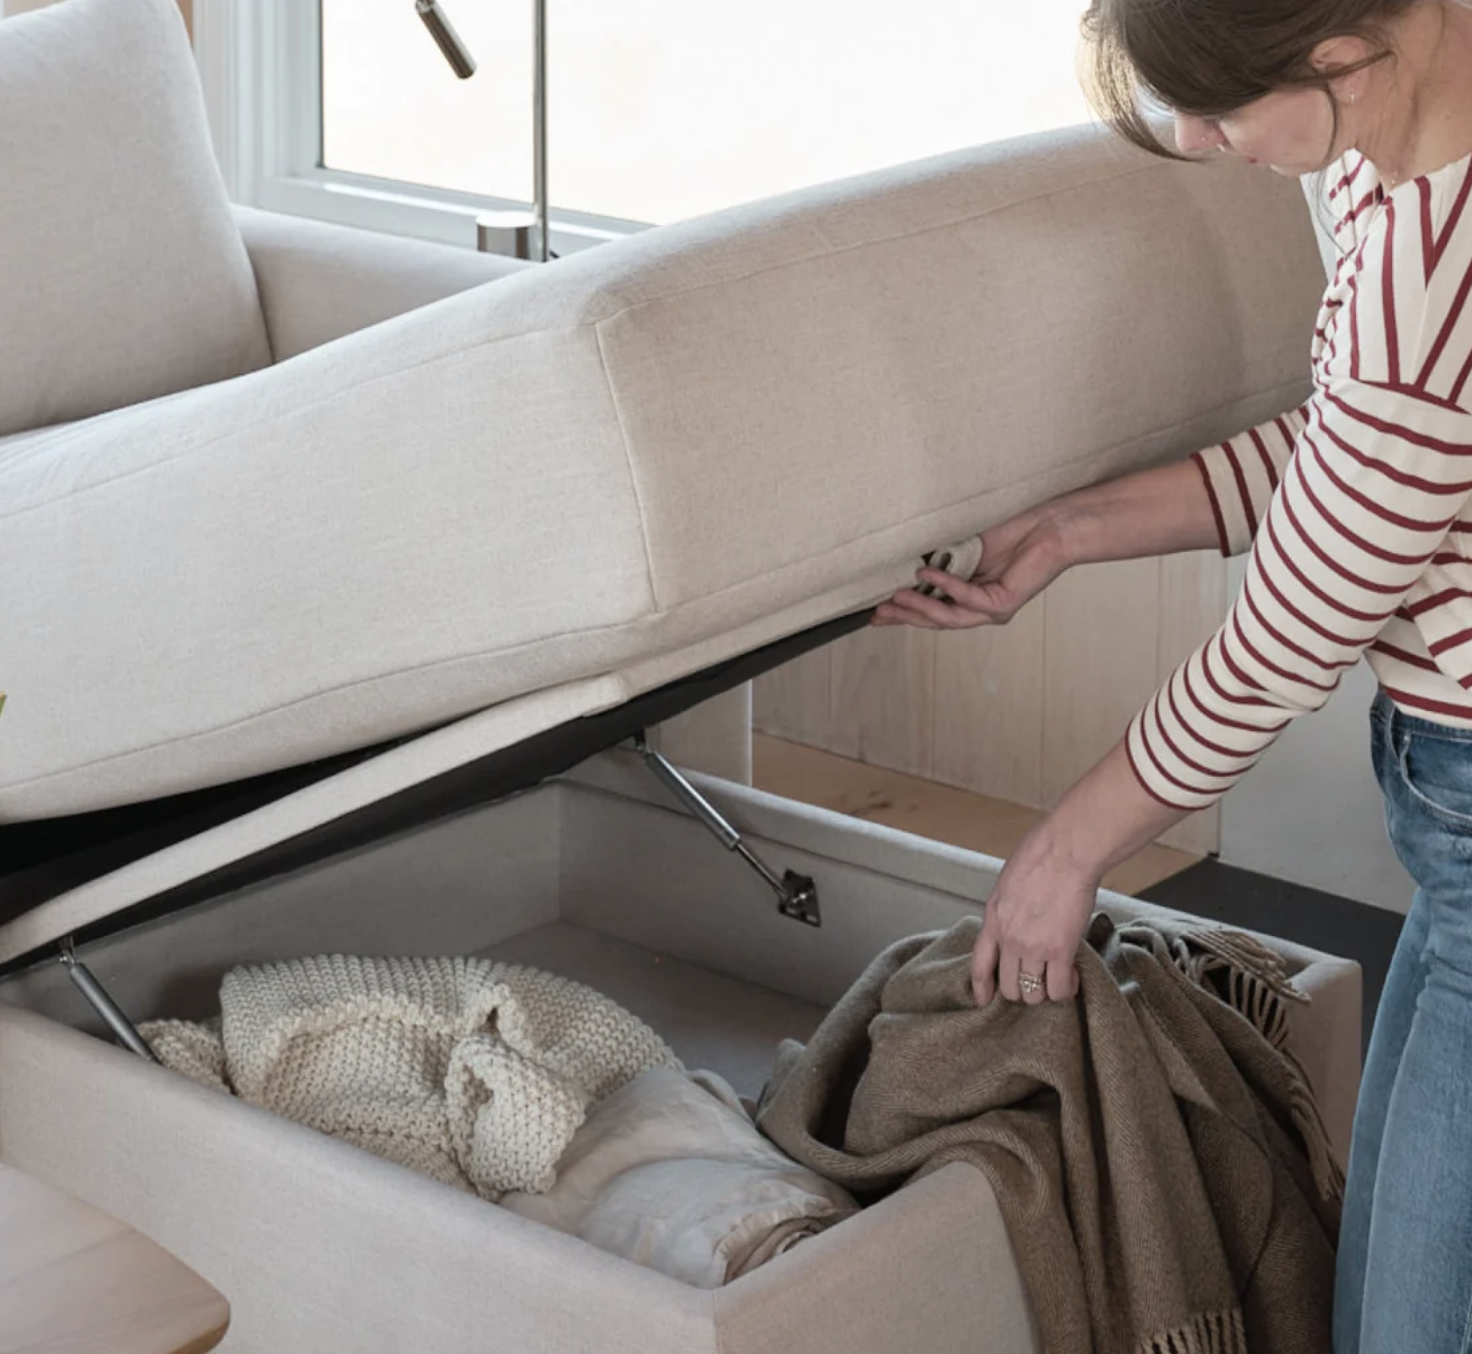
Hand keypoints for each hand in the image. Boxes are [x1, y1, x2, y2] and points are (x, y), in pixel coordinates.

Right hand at [872, 508, 1068, 629]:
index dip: (904, 614)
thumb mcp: (965, 548)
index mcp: (969, 599)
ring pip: (948, 616)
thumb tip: (907, 562)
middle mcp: (980, 610)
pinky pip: (967, 598)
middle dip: (905, 617)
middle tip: (878, 613)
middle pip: (936, 620)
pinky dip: (945, 586)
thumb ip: (941, 560)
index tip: (876, 613)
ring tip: (895, 598)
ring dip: (920, 607)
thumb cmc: (1012, 532)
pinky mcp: (1003, 603)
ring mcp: (992, 610)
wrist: (1050, 527)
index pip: (932, 611)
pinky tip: (926, 575)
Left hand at [970, 824, 1095, 1005]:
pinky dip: (1067, 988)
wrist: (1065, 851)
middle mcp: (1008, 939)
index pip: (979, 964)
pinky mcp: (1060, 951)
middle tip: (1037, 981)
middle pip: (1009, 986)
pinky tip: (1074, 977)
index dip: (981, 987)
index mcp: (993, 919)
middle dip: (1023, 989)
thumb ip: (1007, 908)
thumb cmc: (1041, 855)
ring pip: (1033, 993)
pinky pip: (1060, 988)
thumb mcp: (1008, 883)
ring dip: (1045, 991)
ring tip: (1057, 979)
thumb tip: (1015, 920)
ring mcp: (1033, 947)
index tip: (984, 999)